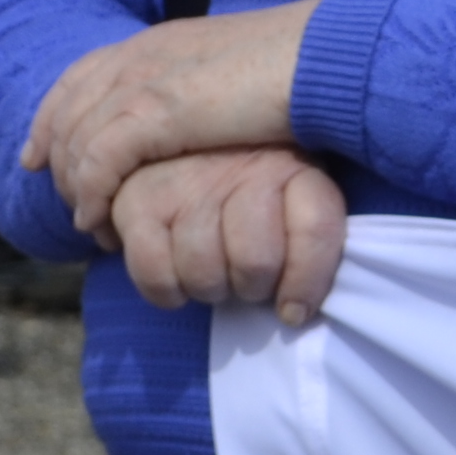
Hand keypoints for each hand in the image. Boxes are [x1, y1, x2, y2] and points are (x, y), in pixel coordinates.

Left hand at [25, 4, 316, 237]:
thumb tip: (201, 115)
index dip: (50, 118)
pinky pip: (98, 163)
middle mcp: (137, 56)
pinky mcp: (152, 112)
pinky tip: (100, 221)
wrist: (322, 57)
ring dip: (75, 189)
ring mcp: (141, 80)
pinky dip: (92, 195)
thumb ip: (203, 88)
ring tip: (89, 226)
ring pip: (76, 142)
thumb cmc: (301, 67)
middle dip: (56, 160)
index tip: (37, 157)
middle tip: (70, 204)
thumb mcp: (236, 72)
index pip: (80, 78)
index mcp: (156, 42)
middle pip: (66, 112)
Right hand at [105, 147, 347, 323]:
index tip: (295, 312)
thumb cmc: (250, 188)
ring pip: (205, 275)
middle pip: (256, 263)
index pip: (316, 228)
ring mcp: (189, 182)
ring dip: (211, 289)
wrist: (175, 142)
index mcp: (296, 166)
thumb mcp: (296, 196)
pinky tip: (177, 279)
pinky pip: (157, 276)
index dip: (308, 282)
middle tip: (246, 279)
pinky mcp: (139, 201)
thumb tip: (295, 311)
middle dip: (253, 288)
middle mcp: (244, 167)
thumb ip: (308, 241)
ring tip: (212, 272)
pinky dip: (167, 292)